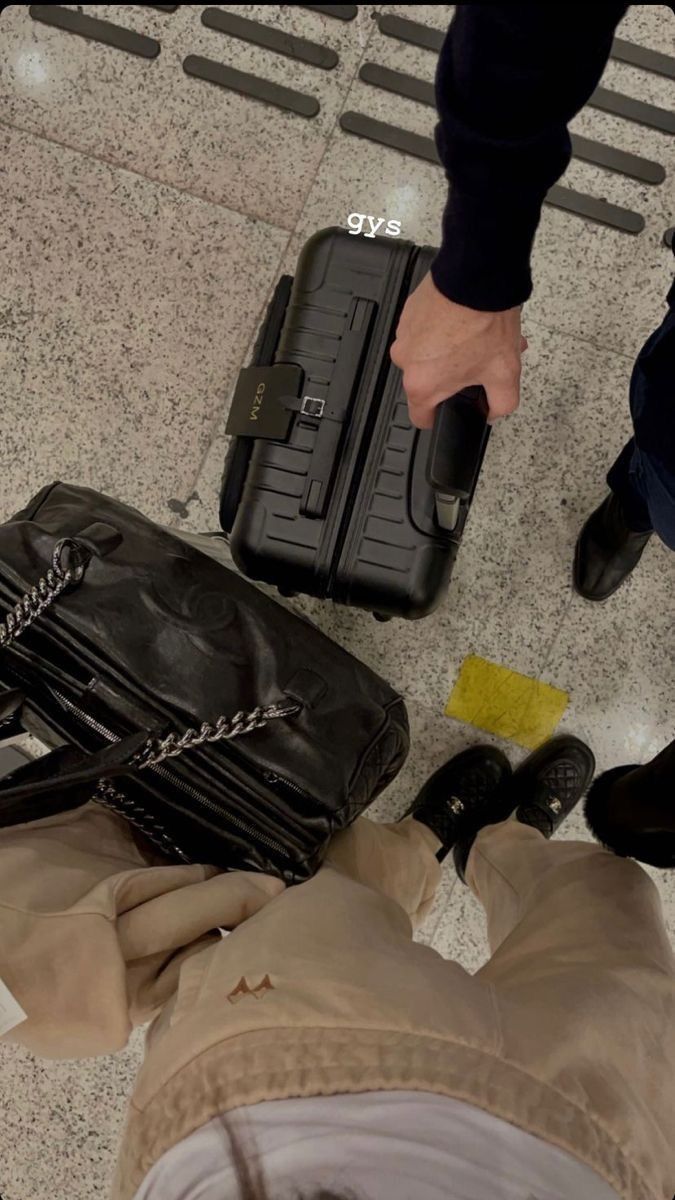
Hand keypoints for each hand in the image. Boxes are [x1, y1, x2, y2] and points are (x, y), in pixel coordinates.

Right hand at [390, 273, 526, 428]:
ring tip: (477, 337)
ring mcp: (405, 334)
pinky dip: (443, 329)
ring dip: (450, 351)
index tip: (448, 410)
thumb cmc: (484, 323)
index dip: (439, 418)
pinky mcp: (410, 312)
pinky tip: (466, 321)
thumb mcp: (506, 374)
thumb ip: (501, 404)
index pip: (421, 418)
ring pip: (427, 355)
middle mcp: (406, 360)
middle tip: (480, 361)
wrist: (477, 277)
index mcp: (422, 384)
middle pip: (429, 381)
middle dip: (454, 376)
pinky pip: (425, 331)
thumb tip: (494, 412)